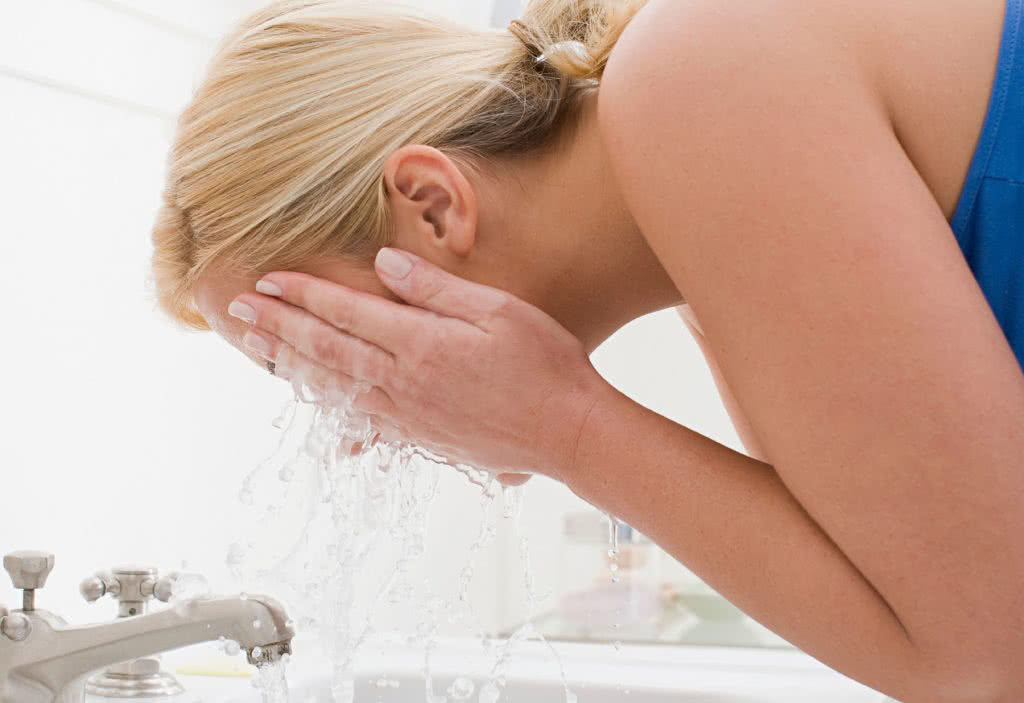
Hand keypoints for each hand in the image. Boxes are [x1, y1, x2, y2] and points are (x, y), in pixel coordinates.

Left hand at [231, 249, 609, 481]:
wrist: (567, 433)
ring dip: (292, 364)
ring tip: (259, 347)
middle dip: (279, 327)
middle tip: (238, 310)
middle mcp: (405, 381)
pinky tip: (314, 400)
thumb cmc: (545, 365)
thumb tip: (385, 266)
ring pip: (335, 386)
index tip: (268, 279)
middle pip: (327, 349)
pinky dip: (330, 407)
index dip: (304, 294)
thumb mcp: (499, 311)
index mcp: (422, 344)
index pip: (347, 312)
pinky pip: (361, 420)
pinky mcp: (420, 437)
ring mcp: (409, 414)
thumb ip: (436, 290)